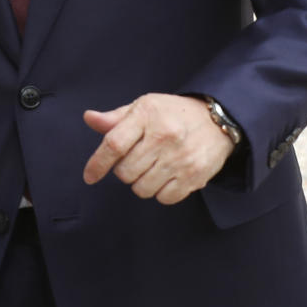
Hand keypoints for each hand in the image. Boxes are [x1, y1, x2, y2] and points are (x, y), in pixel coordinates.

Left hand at [82, 94, 234, 204]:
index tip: (89, 176)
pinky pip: (164, 198)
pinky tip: (166, 176)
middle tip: (136, 160)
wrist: (217, 120)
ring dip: (141, 183)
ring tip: (152, 167)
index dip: (98, 163)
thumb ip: (116, 118)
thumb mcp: (144, 107)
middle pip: (125, 172)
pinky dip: (160, 192)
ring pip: (142, 188)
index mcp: (147, 115)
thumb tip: (89, 118)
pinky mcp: (195, 177)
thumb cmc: (173, 113)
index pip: (114, 144)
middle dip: (124, 171)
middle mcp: (164, 137)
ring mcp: (180, 158)